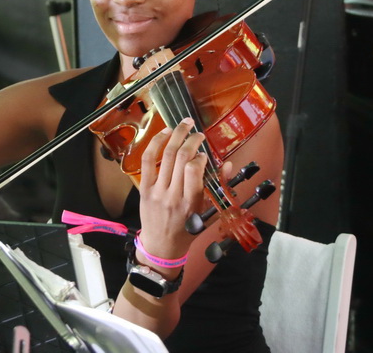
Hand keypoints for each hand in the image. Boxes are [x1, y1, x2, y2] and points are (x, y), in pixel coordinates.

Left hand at [136, 118, 207, 261]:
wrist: (161, 248)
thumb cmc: (187, 231)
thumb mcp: (206, 213)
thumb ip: (217, 188)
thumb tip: (228, 165)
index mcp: (190, 203)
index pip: (194, 171)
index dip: (201, 156)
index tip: (205, 154)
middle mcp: (173, 195)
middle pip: (180, 158)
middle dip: (191, 139)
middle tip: (198, 133)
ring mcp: (156, 191)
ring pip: (166, 156)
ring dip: (176, 135)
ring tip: (184, 124)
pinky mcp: (144, 188)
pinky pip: (147, 161)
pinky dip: (155, 143)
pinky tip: (164, 133)